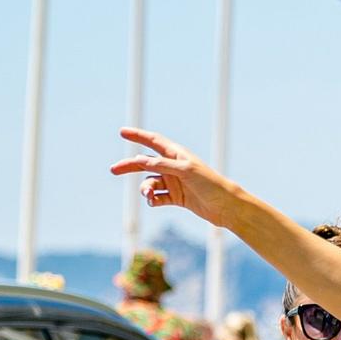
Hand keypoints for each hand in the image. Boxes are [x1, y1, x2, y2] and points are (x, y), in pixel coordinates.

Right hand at [109, 128, 241, 227]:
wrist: (227, 207)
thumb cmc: (210, 184)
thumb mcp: (185, 171)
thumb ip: (162, 165)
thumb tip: (139, 160)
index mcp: (177, 154)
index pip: (154, 141)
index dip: (138, 136)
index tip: (122, 132)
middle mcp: (174, 167)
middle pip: (145, 163)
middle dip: (130, 166)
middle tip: (113, 169)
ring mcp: (175, 182)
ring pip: (151, 183)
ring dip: (146, 189)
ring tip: (148, 196)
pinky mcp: (177, 198)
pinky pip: (158, 198)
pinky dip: (153, 200)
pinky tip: (153, 202)